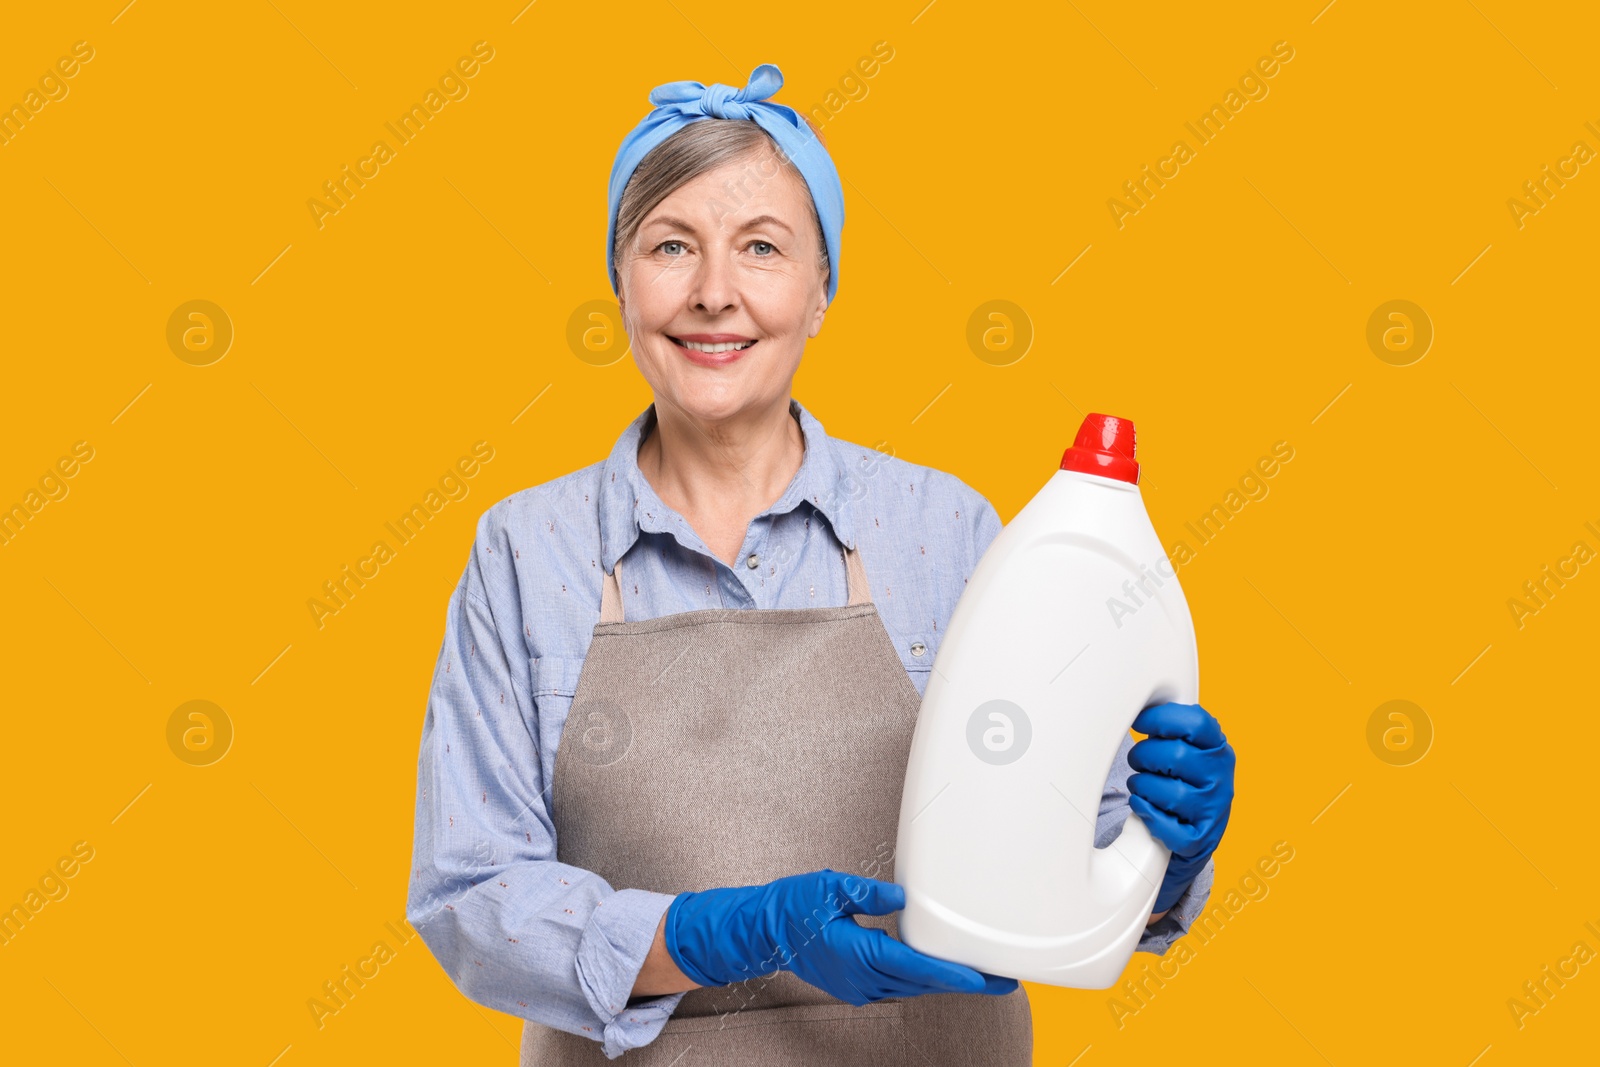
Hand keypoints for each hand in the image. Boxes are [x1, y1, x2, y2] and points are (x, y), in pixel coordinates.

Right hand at [664, 868, 1017, 1004]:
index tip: (984, 978)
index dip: (952, 974)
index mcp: (857, 954)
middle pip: (923, 983)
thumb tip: (900, 896)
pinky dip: (925, 980)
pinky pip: (900, 986)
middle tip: (1004, 979)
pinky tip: (941, 970)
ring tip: (983, 975)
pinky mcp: (858, 986)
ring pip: (914, 987)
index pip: (915, 967)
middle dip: (964, 982)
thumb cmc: (793, 905)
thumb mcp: (828, 887)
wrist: (763, 931)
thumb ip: (866, 892)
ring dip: (947, 982)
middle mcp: (862, 978)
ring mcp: (860, 987)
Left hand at [1127, 702, 1234, 913]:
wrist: (1197, 831)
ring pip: (1169, 792)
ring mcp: (1213, 810)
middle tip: (1139, 761)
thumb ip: (1171, 729)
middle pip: (1175, 756)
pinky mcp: (1200, 839)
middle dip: (1145, 756)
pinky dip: (1146, 815)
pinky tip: (1143, 807)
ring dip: (1142, 787)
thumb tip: (1137, 705)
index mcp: (1218, 748)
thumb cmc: (1184, 780)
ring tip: (1141, 786)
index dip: (1161, 719)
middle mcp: (1221, 778)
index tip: (1141, 722)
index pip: (1196, 723)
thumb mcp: (1188, 749)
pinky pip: (1167, 827)